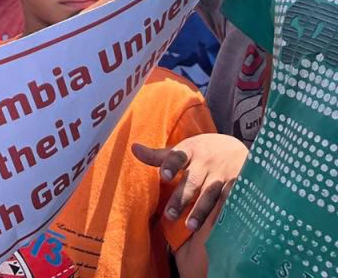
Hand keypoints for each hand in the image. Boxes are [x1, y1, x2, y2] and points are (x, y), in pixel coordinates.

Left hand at [131, 133, 247, 230]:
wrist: (243, 149)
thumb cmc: (204, 151)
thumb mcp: (184, 149)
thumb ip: (159, 155)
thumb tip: (133, 148)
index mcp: (190, 151)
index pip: (178, 157)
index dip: (171, 165)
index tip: (163, 176)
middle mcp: (206, 163)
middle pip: (193, 181)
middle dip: (181, 198)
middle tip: (169, 215)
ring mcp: (223, 176)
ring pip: (210, 195)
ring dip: (200, 211)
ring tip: (189, 226)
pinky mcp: (238, 187)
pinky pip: (231, 202)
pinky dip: (224, 213)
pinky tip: (218, 227)